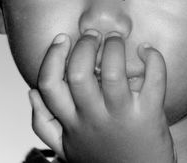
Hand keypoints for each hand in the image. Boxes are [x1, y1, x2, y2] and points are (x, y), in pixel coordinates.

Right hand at [29, 31, 175, 162]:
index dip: (52, 57)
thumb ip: (46, 123)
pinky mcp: (149, 114)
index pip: (49, 85)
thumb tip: (32, 92)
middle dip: (85, 45)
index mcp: (72, 124)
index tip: (63, 38)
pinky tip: (148, 51)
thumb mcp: (68, 148)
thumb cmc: (106, 160)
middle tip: (94, 35)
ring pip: (114, 72)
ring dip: (114, 47)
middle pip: (79, 73)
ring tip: (116, 39)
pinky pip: (154, 79)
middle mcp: (94, 118)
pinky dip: (153, 58)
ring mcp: (122, 116)